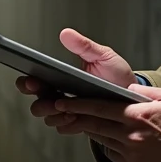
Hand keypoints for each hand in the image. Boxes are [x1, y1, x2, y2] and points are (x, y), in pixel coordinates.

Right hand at [16, 28, 137, 130]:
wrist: (133, 97)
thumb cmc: (116, 75)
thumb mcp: (103, 56)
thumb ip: (84, 46)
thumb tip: (66, 33)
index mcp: (61, 77)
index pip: (36, 80)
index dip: (27, 82)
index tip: (31, 80)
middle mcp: (61, 95)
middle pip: (37, 102)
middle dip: (40, 102)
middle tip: (52, 99)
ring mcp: (68, 110)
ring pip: (48, 117)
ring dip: (55, 114)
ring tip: (69, 109)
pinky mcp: (78, 123)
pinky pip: (63, 128)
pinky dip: (67, 124)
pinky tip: (76, 118)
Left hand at [56, 84, 160, 161]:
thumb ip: (142, 91)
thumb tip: (124, 89)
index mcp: (137, 115)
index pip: (99, 108)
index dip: (77, 104)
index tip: (62, 102)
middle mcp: (130, 135)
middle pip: (94, 125)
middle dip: (75, 116)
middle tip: (59, 111)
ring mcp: (130, 152)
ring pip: (101, 139)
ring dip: (90, 129)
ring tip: (82, 121)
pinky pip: (111, 152)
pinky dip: (106, 143)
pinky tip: (108, 136)